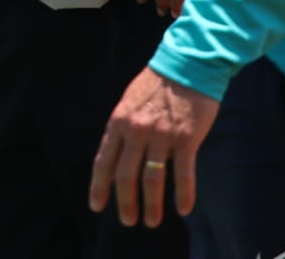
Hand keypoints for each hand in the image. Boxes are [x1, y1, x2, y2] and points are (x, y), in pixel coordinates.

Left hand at [88, 67, 219, 227]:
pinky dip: (183, 194)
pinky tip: (183, 208)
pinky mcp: (185, 138)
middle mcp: (136, 131)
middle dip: (125, 202)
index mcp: (118, 122)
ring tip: (152, 221)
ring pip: (152, 179)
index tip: (96, 207)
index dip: (99, 187)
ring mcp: (162, 135)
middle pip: (125, 175)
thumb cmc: (156, 83)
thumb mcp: (128, 101)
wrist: (187, 64)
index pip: (103, 161)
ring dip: (151, 205)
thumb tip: (117, 155)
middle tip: (128, 220)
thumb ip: (122, 128)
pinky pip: (183, 173)